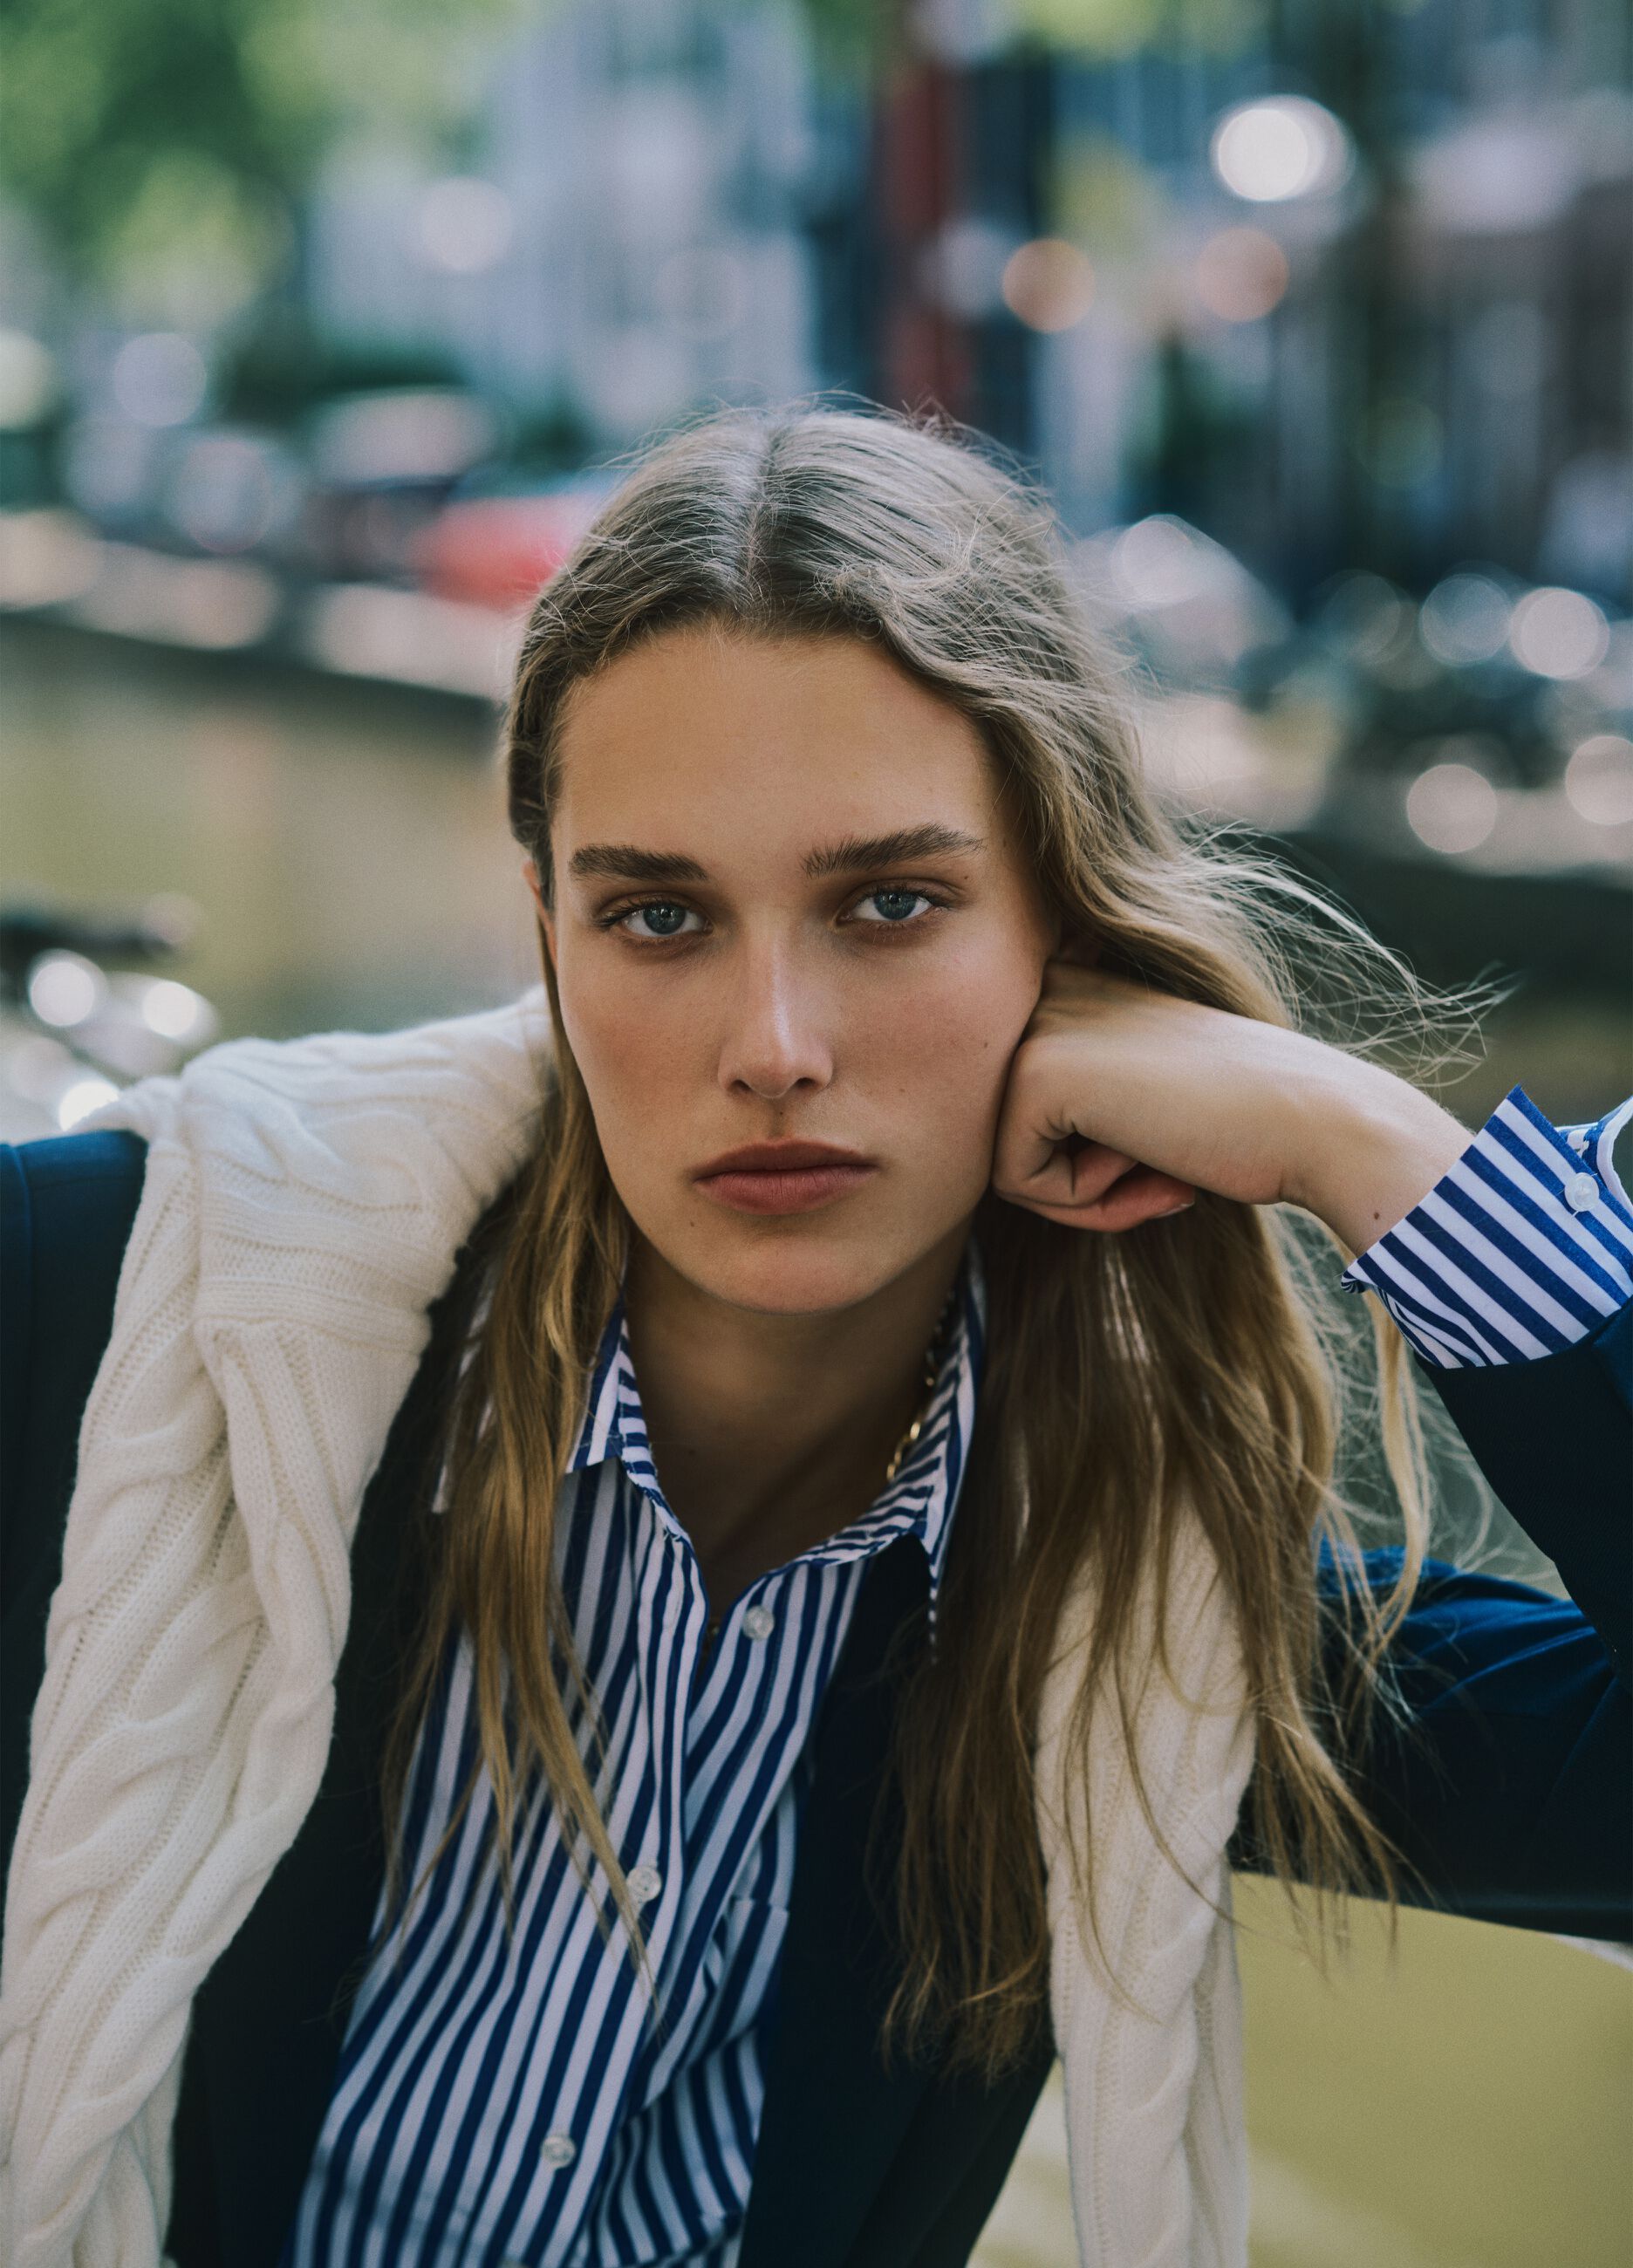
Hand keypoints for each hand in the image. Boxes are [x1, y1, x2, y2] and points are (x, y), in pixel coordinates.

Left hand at [990, 958, 1473, 1254]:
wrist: (1316, 1121)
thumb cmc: (1245, 1123)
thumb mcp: (1144, 1093)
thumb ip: (1075, 1102)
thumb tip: (996, 1155)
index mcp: (1072, 984)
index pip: (1023, 1111)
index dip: (1089, 1158)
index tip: (1165, 1152)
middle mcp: (1045, 991)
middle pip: (1008, 1136)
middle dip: (1081, 1183)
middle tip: (1163, 1176)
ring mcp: (1035, 1025)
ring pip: (1005, 1163)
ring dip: (1086, 1197)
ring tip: (1163, 1170)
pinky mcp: (1034, 1073)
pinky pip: (1016, 1182)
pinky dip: (1085, 1205)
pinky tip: (1155, 1168)